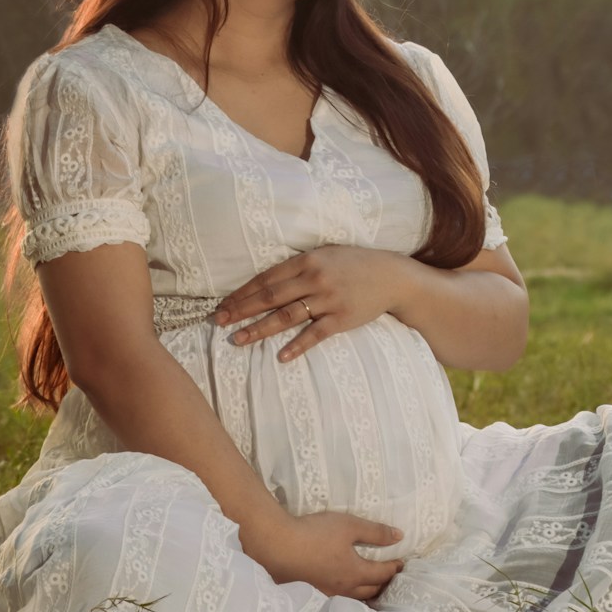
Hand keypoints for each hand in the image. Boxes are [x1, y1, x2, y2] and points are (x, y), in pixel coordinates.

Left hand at [215, 245, 415, 362]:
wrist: (391, 276)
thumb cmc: (354, 264)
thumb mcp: (325, 255)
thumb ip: (298, 266)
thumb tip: (267, 280)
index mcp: (307, 261)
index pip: (266, 278)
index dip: (243, 293)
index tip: (224, 305)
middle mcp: (315, 279)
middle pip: (270, 297)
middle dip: (242, 310)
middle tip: (219, 322)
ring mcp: (329, 299)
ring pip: (286, 316)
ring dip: (259, 329)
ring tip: (238, 340)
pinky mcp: (342, 318)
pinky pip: (315, 334)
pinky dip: (297, 346)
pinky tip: (281, 356)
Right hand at [244, 510, 403, 600]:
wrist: (277, 545)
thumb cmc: (316, 533)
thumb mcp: (349, 526)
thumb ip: (375, 532)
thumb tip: (399, 537)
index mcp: (355, 572)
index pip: (382, 574)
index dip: (394, 568)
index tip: (402, 563)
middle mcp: (344, 588)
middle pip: (371, 591)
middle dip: (384, 585)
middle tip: (391, 578)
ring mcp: (326, 592)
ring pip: (354, 598)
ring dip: (368, 594)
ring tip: (373, 588)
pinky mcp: (312, 591)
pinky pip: (339, 598)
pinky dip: (350, 595)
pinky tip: (345, 589)